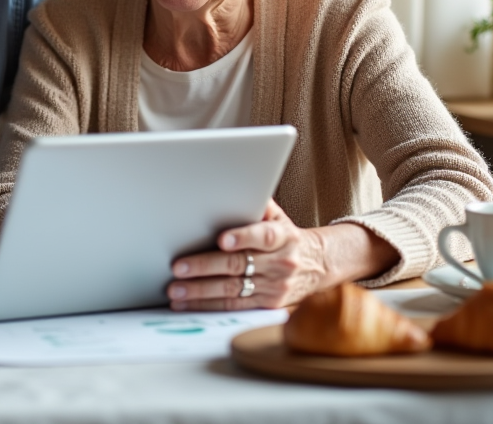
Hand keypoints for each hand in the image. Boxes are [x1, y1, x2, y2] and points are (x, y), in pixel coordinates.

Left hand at [166, 201, 397, 309]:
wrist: (316, 264)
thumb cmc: (285, 236)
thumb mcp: (277, 216)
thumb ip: (256, 203)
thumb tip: (229, 186)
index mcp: (284, 236)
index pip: (263, 236)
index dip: (243, 237)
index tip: (221, 239)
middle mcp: (281, 262)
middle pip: (238, 265)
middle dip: (205, 266)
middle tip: (178, 267)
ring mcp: (275, 287)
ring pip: (233, 290)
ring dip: (200, 291)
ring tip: (176, 289)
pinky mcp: (268, 305)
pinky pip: (234, 306)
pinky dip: (208, 305)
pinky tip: (188, 303)